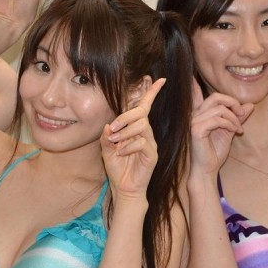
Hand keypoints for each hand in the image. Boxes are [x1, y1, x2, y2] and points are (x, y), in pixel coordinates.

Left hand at [101, 78, 164, 201]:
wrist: (124, 188)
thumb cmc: (117, 168)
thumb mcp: (106, 149)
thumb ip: (106, 136)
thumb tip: (108, 125)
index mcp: (136, 128)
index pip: (145, 106)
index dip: (152, 92)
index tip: (161, 79)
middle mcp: (146, 133)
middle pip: (140, 112)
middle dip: (124, 117)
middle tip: (111, 131)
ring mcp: (151, 143)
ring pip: (142, 125)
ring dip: (124, 133)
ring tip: (114, 143)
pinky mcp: (152, 155)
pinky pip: (142, 142)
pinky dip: (128, 146)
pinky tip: (120, 154)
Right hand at [190, 92, 253, 176]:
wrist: (207, 169)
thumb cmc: (215, 151)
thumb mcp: (230, 130)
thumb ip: (238, 117)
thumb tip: (250, 104)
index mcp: (200, 114)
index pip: (197, 94)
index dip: (197, 86)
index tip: (203, 84)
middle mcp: (195, 115)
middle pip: (215, 97)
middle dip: (232, 103)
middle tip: (241, 113)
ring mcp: (194, 122)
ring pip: (220, 109)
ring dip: (234, 118)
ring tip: (238, 129)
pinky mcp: (196, 130)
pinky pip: (218, 120)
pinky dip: (230, 124)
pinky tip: (235, 131)